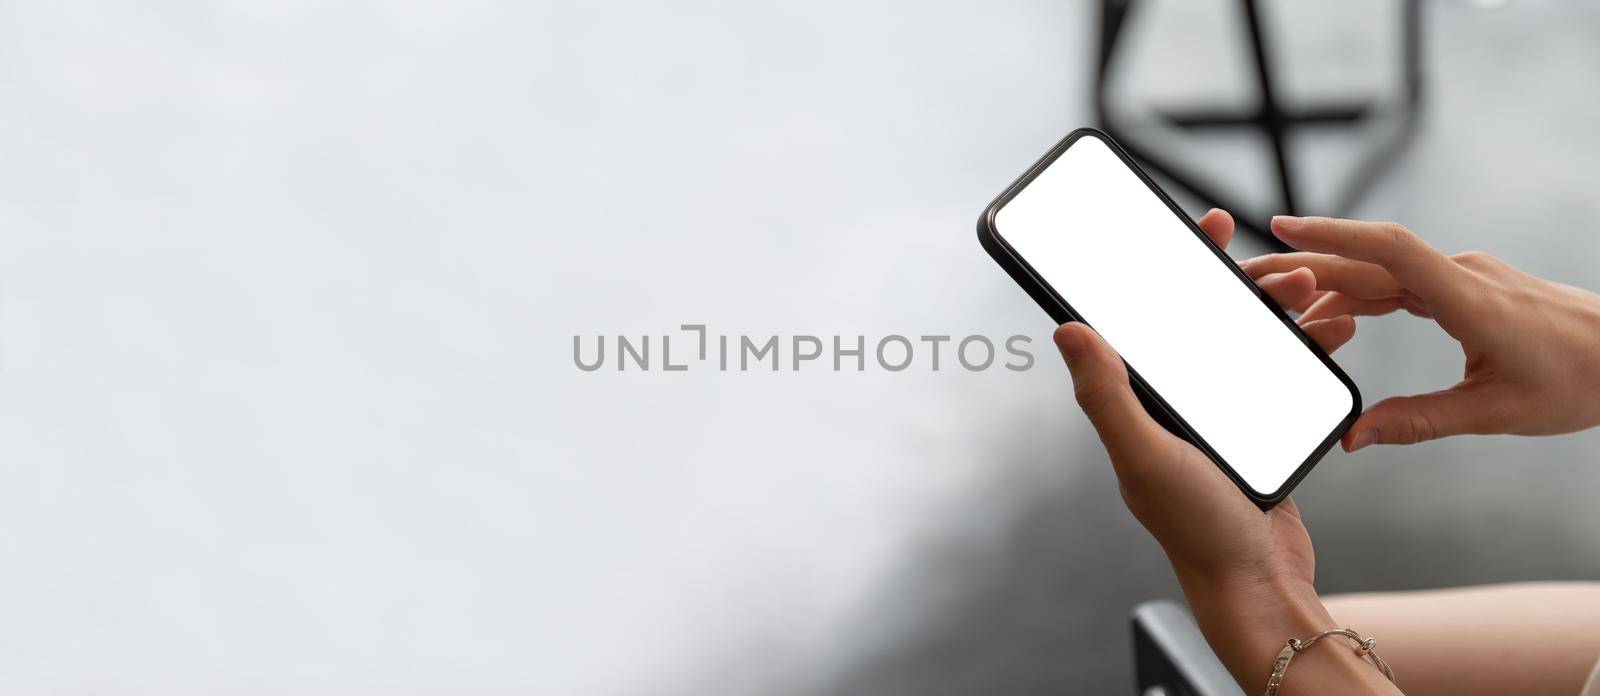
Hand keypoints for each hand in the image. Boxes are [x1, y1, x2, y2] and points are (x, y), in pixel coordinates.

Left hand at [1054, 210, 1400, 692]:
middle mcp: (1172, 404)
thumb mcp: (1145, 455)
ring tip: (1322, 294)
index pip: (1147, 318)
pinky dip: (1307, 348)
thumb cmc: (1197, 528)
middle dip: (1246, 285)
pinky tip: (1335, 333)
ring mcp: (1217, 416)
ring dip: (1284, 312)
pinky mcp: (1257, 430)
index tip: (1203, 227)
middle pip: (1205, 320)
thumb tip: (1066, 328)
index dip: (1170, 268)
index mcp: (1139, 402)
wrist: (1258, 586)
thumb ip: (1107, 393)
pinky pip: (1280, 373)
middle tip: (1287, 266)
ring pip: (1249, 342)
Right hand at [1241, 215, 1599, 450]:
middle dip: (1306, 262)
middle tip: (1250, 274)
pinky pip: (1403, 282)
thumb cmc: (1581, 381)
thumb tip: (1355, 439)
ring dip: (1329, 280)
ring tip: (1282, 301)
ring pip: (1382, 271)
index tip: (1283, 226)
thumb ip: (1418, 422)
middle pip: (1369, 260)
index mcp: (1468, 299)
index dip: (1333, 236)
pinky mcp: (1467, 288)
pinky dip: (1362, 293)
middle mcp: (1462, 276)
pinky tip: (1337, 312)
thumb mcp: (1496, 413)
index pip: (1389, 250)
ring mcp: (1465, 277)